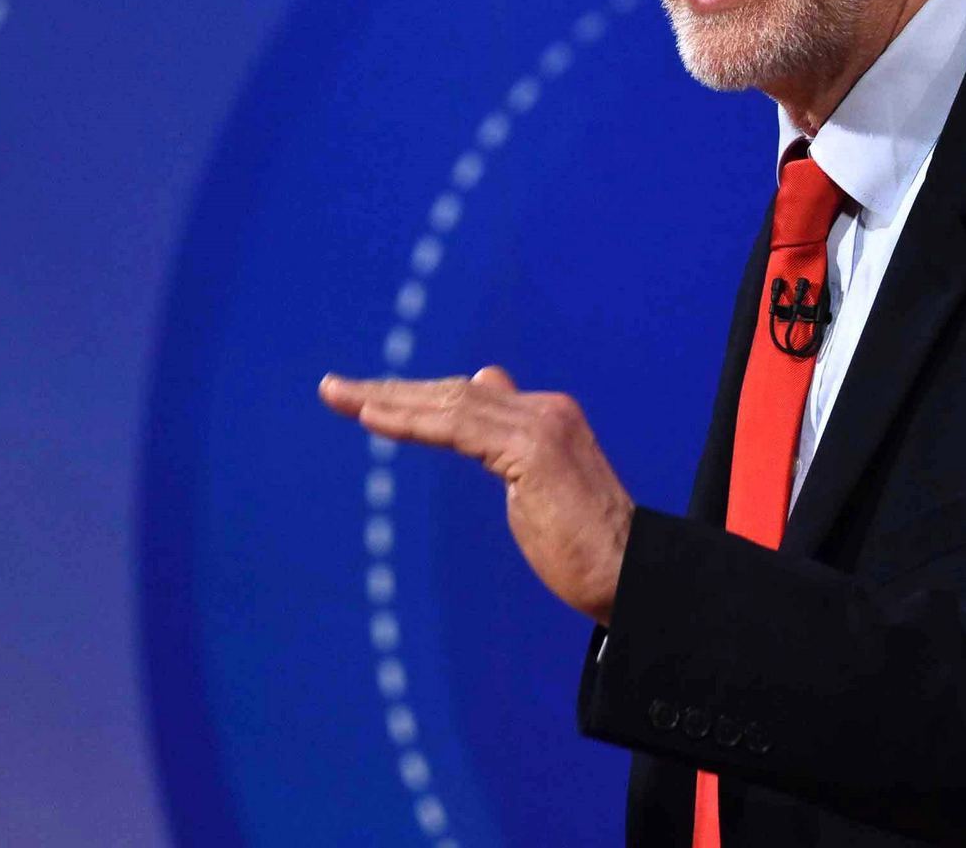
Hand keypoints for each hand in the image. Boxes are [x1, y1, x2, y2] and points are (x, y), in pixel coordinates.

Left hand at [319, 366, 633, 623]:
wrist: (630, 575)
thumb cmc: (585, 549)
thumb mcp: (537, 491)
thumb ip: (507, 449)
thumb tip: (483, 412)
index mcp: (548, 417)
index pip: (469, 396)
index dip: (417, 396)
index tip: (368, 399)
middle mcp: (545, 410)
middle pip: (454, 393)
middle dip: (391, 391)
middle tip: (335, 390)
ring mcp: (542, 425)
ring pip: (451, 403)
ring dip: (388, 399)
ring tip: (341, 397)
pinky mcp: (533, 449)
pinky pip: (458, 427)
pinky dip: (412, 420)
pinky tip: (372, 417)